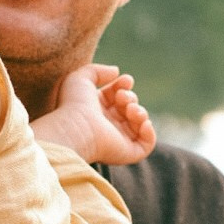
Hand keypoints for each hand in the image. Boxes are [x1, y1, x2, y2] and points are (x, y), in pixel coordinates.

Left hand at [31, 64, 155, 164]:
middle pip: (130, 107)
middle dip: (131, 97)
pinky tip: (143, 122)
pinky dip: (149, 132)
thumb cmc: (73, 104)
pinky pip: (146, 145)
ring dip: (140, 112)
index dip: (123, 85)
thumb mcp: (81, 78)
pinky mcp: (126, 153)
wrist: (76, 128)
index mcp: (96, 109)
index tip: (126, 80)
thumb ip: (98, 70)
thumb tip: (117, 73)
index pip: (117, 95)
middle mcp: (107, 125)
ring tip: (130, 109)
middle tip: (122, 98)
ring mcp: (118, 140)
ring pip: (139, 123)